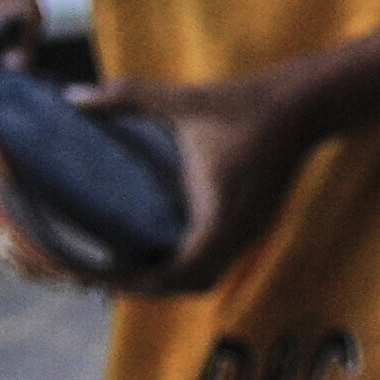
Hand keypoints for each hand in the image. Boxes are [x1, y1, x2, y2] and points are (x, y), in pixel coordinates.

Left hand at [92, 61, 321, 291]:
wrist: (307, 105)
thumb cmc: (245, 104)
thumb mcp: (184, 100)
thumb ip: (128, 96)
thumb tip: (73, 94)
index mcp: (218, 214)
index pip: (178, 273)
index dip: (138, 283)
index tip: (100, 276)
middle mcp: (236, 231)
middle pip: (190, 285)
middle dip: (148, 286)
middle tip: (101, 272)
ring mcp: (248, 229)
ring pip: (207, 275)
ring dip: (170, 277)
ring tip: (128, 263)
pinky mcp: (253, 222)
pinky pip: (218, 258)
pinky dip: (188, 262)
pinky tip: (162, 243)